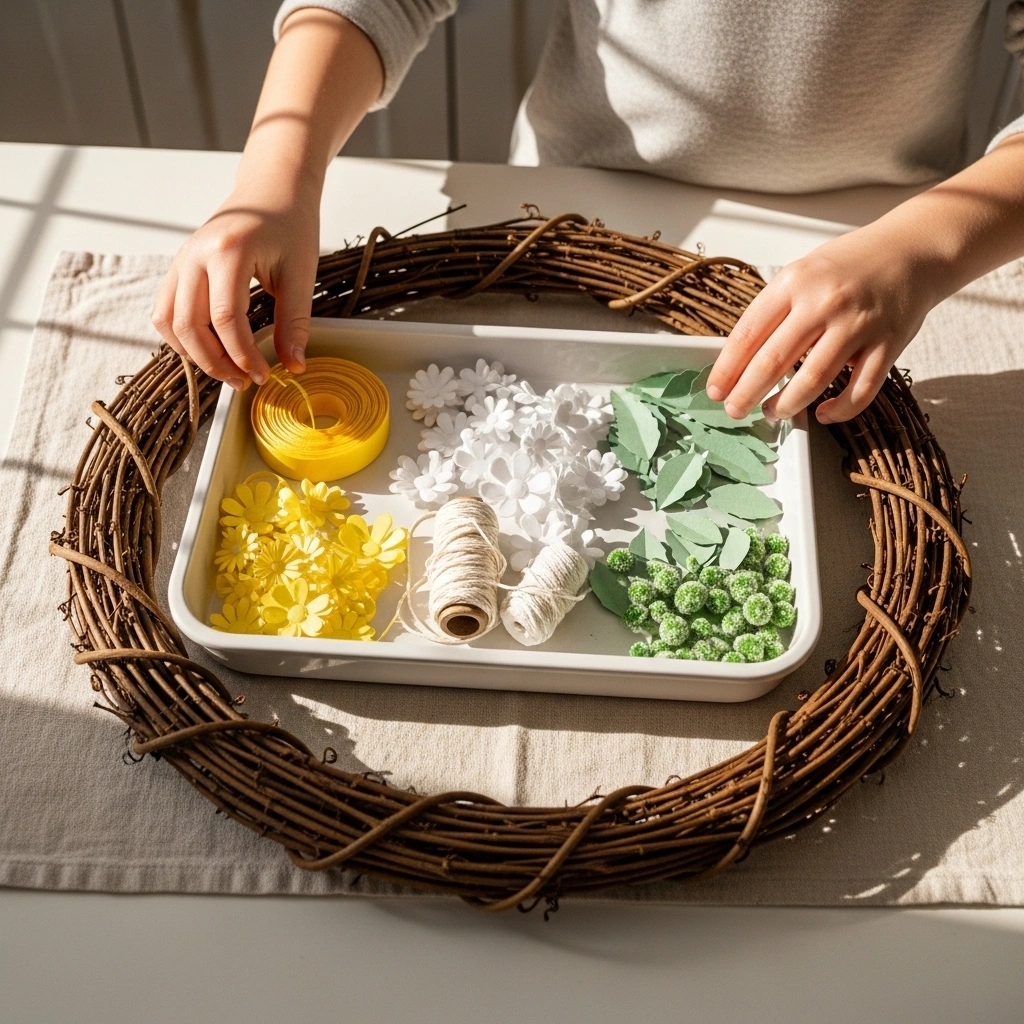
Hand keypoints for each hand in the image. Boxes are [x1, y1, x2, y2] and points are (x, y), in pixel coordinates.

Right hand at [151, 180, 319, 390]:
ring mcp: (181, 259)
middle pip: (190, 324)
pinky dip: (182, 337)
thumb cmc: (290, 226)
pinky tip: (211, 350)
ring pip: (169, 321)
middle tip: (244, 381)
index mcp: (228, 251)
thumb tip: (294, 366)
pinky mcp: (178, 267)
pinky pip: (166, 310)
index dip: (243, 354)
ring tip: (228, 371)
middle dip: (216, 362)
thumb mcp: (300, 274)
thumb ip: (294, 322)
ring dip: (194, 354)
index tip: (263, 374)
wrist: (270, 191)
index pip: (226, 318)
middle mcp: (195, 254)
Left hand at [707, 224, 936, 423]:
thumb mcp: (803, 272)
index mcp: (795, 282)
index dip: (727, 368)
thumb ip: (777, 310)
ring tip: (772, 411)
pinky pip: (860, 390)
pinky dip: (839, 410)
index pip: (749, 333)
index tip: (716, 390)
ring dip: (786, 404)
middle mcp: (825, 302)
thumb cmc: (852, 265)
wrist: (914, 249)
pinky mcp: (888, 344)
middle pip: (773, 360)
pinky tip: (823, 414)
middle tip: (735, 410)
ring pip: (813, 380)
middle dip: (747, 393)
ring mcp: (858, 325)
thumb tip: (742, 358)